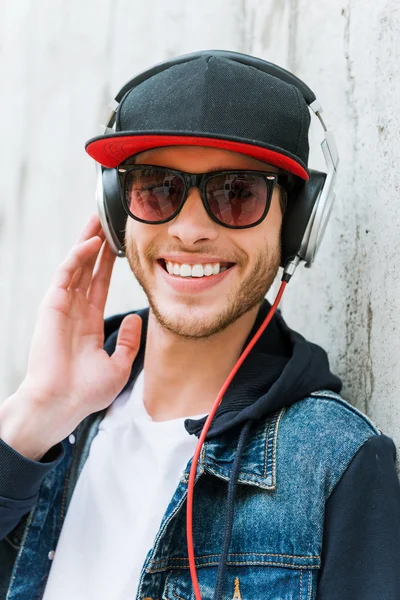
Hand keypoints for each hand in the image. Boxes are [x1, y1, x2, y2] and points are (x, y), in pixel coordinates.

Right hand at [0, 213, 140, 457]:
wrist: (63, 403)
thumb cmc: (86, 392)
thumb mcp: (118, 366)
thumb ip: (129, 341)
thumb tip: (137, 318)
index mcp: (88, 323)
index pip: (99, 285)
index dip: (107, 265)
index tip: (117, 246)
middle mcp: (75, 311)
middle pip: (86, 269)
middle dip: (97, 245)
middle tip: (107, 222)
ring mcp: (62, 306)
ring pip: (76, 265)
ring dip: (87, 242)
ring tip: (98, 220)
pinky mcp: (52, 305)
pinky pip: (66, 274)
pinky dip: (78, 257)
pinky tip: (92, 243)